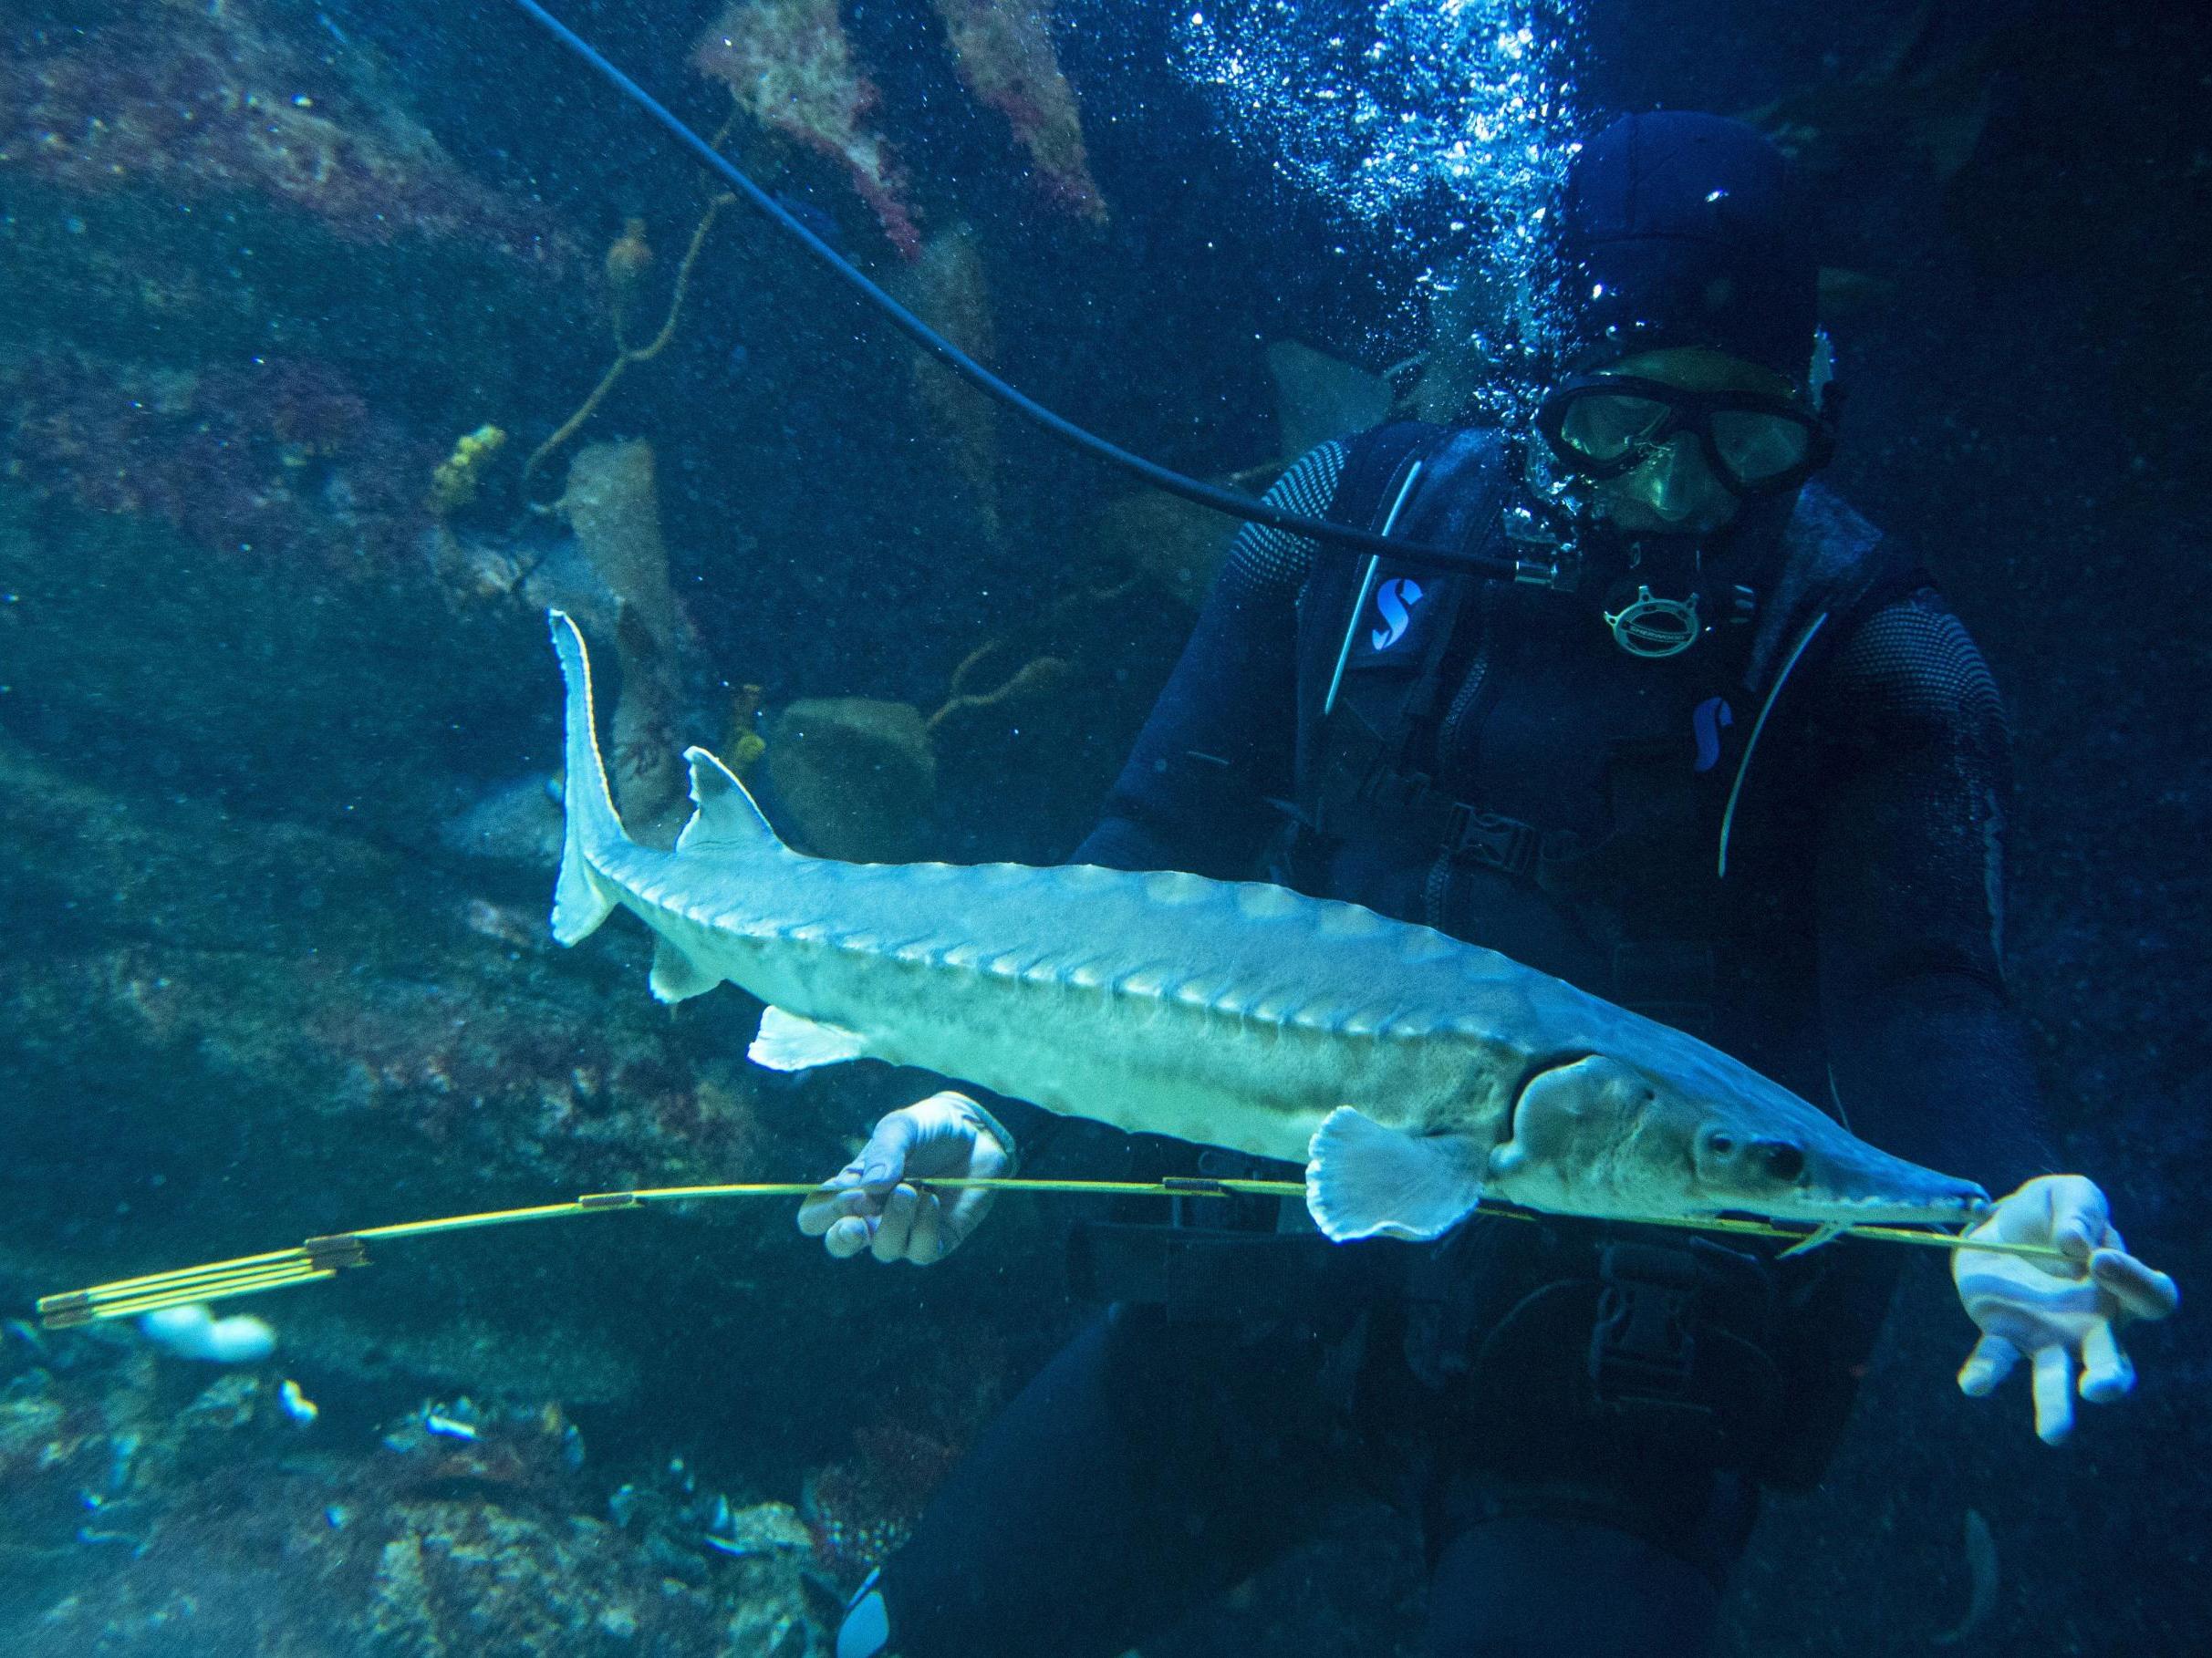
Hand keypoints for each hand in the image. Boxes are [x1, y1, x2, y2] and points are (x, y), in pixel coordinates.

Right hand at [797, 1092, 1015, 1264]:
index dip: (823, 1213)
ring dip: (894, 1222)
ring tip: (912, 1189)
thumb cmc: (930, 1127)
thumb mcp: (902, 1127)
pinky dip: (924, 1228)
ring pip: (884, 1249)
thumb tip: (871, 1188)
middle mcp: (873, 1215)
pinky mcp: (937, 1239)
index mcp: (853, 1187)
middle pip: (841, 1244)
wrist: (977, 1133)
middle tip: (859, 1221)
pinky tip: (932, 1200)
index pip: (817, 1215)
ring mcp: (904, 1230)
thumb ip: (885, 1152)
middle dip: (844, 1238)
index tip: (849, 1195)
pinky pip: (920, 1252)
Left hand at [1952, 1174, 2178, 1443]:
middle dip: (2110, 1379)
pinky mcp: (2003, 1331)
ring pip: (2057, 1377)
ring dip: (2055, 1405)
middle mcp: (2091, 1324)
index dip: (2135, 1282)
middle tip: (2098, 1387)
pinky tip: (1971, 1385)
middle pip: (2113, 1363)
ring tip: (2053, 1434)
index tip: (2098, 1257)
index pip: (2153, 1299)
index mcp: (2120, 1288)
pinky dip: (1984, 1373)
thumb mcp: (2068, 1194)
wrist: (1999, 1221)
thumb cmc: (2050, 1212)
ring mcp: (2047, 1334)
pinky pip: (1996, 1358)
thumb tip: (2077, 1246)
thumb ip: (2080, 1211)